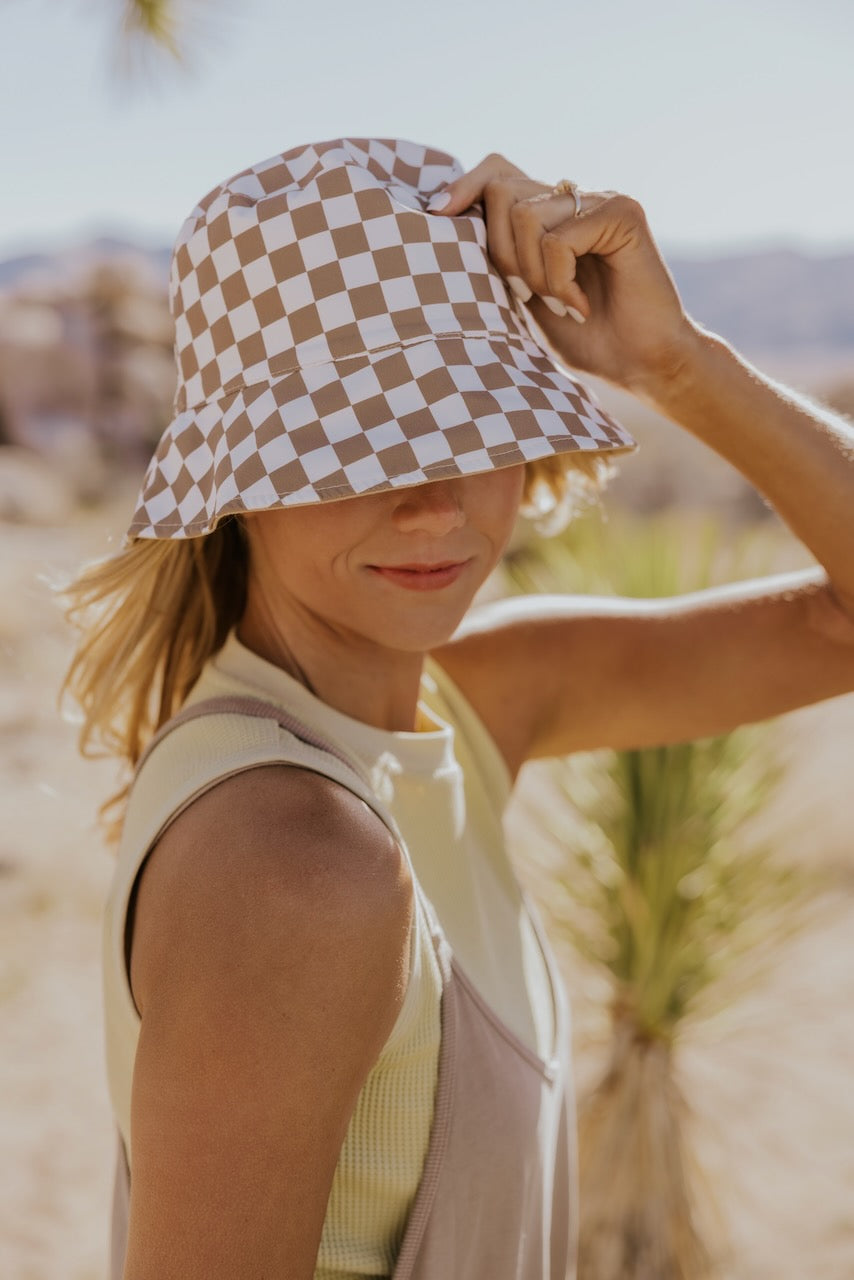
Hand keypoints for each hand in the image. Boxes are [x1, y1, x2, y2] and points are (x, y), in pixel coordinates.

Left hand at [428, 152, 698, 394]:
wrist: (644, 365)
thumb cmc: (588, 339)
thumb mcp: (526, 295)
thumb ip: (500, 257)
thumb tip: (444, 220)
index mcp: (551, 212)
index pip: (496, 170)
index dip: (464, 188)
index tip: (436, 215)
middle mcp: (575, 197)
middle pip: (500, 189)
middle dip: (500, 251)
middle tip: (526, 295)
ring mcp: (601, 200)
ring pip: (525, 215)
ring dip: (532, 274)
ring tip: (561, 304)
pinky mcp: (623, 213)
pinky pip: (558, 240)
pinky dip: (559, 282)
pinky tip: (581, 306)